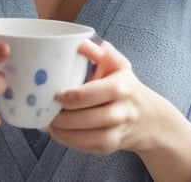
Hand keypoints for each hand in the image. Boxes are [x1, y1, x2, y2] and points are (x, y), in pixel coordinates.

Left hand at [47, 39, 169, 154]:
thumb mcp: (117, 65)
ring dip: (63, 131)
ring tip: (46, 122)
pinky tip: (56, 132)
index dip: (73, 96)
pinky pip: (86, 147)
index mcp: (123, 86)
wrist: (146, 117)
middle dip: (64, 117)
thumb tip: (80, 44)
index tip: (56, 94)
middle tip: (44, 110)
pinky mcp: (110, 146)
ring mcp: (117, 131)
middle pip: (89, 118)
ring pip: (87, 137)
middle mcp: (122, 111)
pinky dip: (68, 141)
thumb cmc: (124, 86)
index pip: (96, 93)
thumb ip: (99, 53)